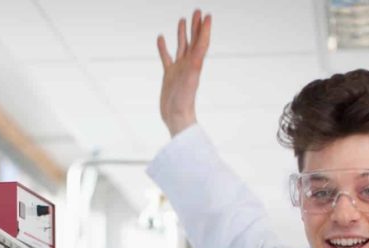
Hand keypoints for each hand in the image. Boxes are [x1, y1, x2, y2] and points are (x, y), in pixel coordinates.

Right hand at [157, 9, 212, 136]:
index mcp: (196, 63)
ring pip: (182, 47)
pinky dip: (163, 47)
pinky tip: (161, 38)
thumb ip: (197, 58)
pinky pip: (166, 57)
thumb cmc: (185, 100)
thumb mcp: (192, 75)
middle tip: (198, 11)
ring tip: (183, 19)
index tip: (207, 15)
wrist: (177, 117)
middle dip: (196, 26)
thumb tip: (204, 41)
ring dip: (183, 34)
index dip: (205, 28)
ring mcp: (179, 69)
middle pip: (194, 40)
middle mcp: (189, 64)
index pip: (202, 41)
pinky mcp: (169, 75)